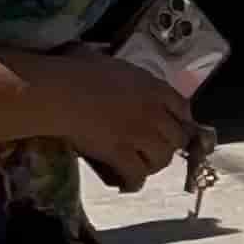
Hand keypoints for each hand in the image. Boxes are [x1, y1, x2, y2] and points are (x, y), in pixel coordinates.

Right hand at [37, 48, 192, 192]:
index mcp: (153, 87)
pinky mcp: (121, 153)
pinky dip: (133, 181)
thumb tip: (93, 59)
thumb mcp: (102, 59)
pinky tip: (127, 184)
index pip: (183, 108)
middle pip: (177, 137)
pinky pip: (136, 174)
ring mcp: (140, 134)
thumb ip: (111, 66)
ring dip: (153, 165)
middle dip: (169, 146)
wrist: (60, 92)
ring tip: (142, 168)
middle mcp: (154, 112)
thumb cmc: (74, 70)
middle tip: (155, 151)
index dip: (180, 121)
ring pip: (162, 158)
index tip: (173, 127)